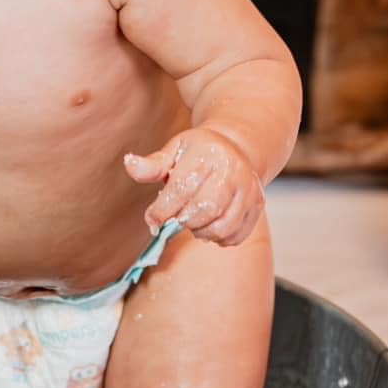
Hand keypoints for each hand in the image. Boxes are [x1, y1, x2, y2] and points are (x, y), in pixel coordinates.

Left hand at [123, 127, 264, 246]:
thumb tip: (130, 164)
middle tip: (174, 220)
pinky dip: (218, 239)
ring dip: (200, 232)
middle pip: (204, 210)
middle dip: (182, 221)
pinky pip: (235, 236)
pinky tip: (209, 226)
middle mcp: (233, 170)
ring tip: (192, 222)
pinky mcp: (257, 206)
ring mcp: (249, 189)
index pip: (182, 189)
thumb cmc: (198, 152)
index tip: (152, 219)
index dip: (162, 210)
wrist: (235, 148)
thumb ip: (152, 165)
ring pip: (221, 227)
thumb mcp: (174, 151)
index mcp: (208, 153)